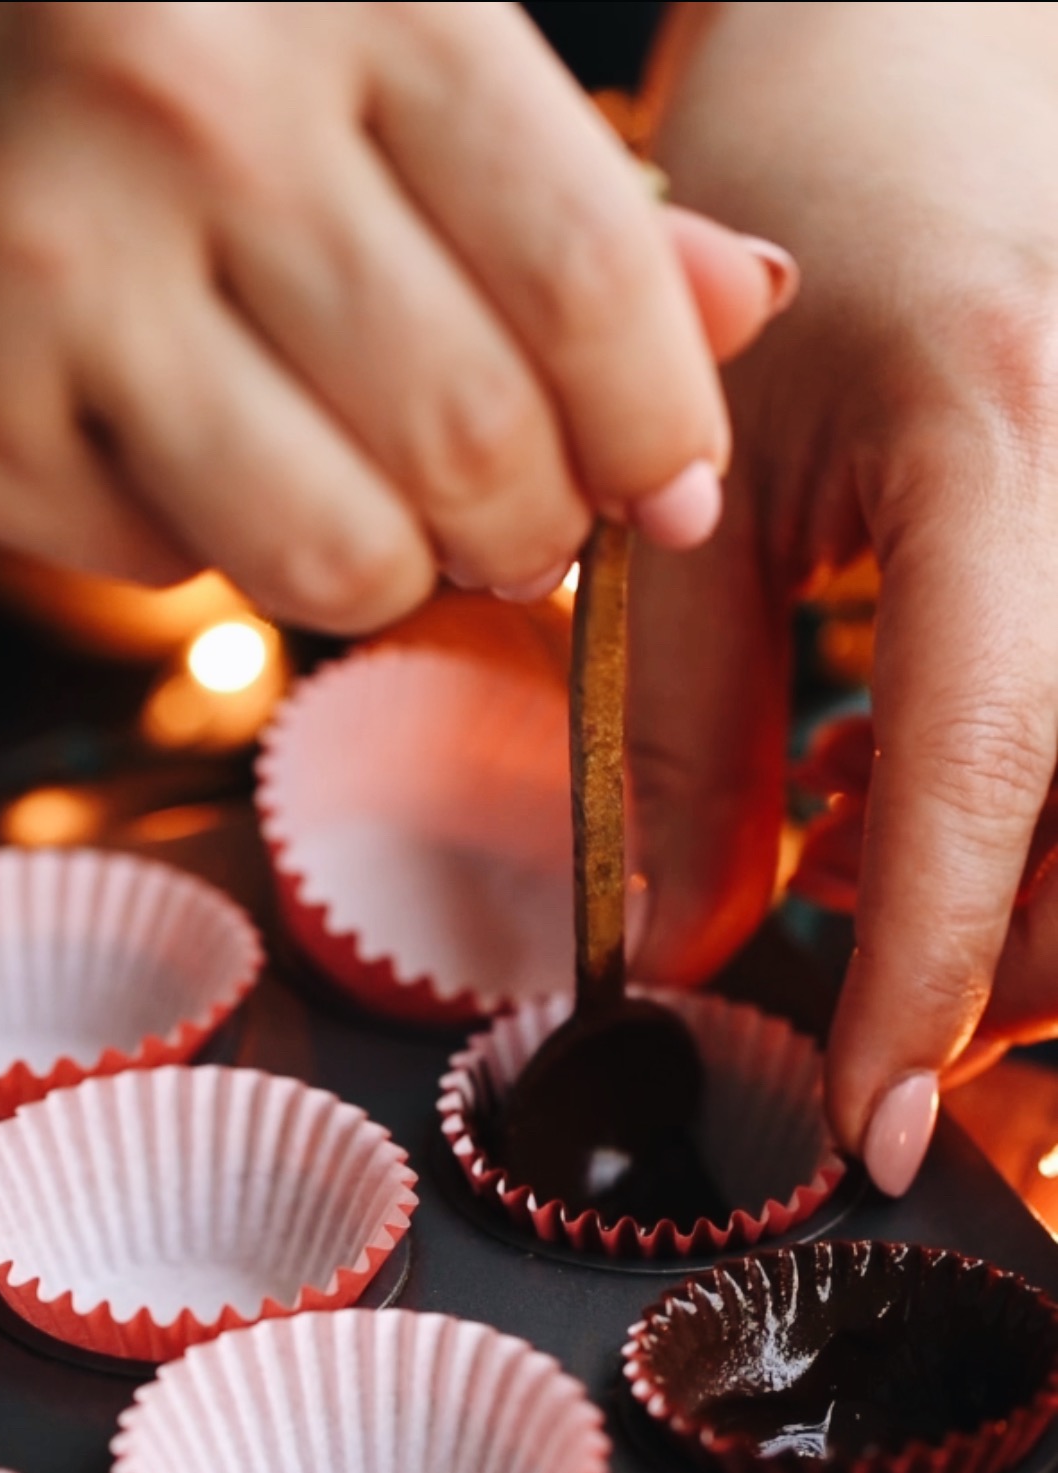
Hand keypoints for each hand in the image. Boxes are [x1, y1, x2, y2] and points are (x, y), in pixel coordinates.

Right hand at [0, 1, 788, 631]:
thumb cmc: (89, 16)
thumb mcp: (336, 19)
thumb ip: (546, 167)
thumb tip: (735, 315)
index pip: (589, 271)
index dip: (662, 423)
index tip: (673, 483)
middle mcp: (190, 116)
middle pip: (477, 448)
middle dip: (532, 524)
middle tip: (515, 510)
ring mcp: (49, 277)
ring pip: (336, 557)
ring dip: (387, 565)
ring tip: (360, 489)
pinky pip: (170, 568)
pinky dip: (205, 537)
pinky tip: (160, 433)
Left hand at [628, 0, 1057, 1189]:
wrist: (944, 60)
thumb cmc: (799, 231)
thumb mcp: (696, 479)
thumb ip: (683, 734)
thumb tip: (687, 960)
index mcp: (1002, 443)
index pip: (988, 769)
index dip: (933, 983)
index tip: (876, 1133)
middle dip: (1006, 975)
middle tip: (869, 994)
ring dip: (1043, 910)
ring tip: (877, 842)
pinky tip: (945, 783)